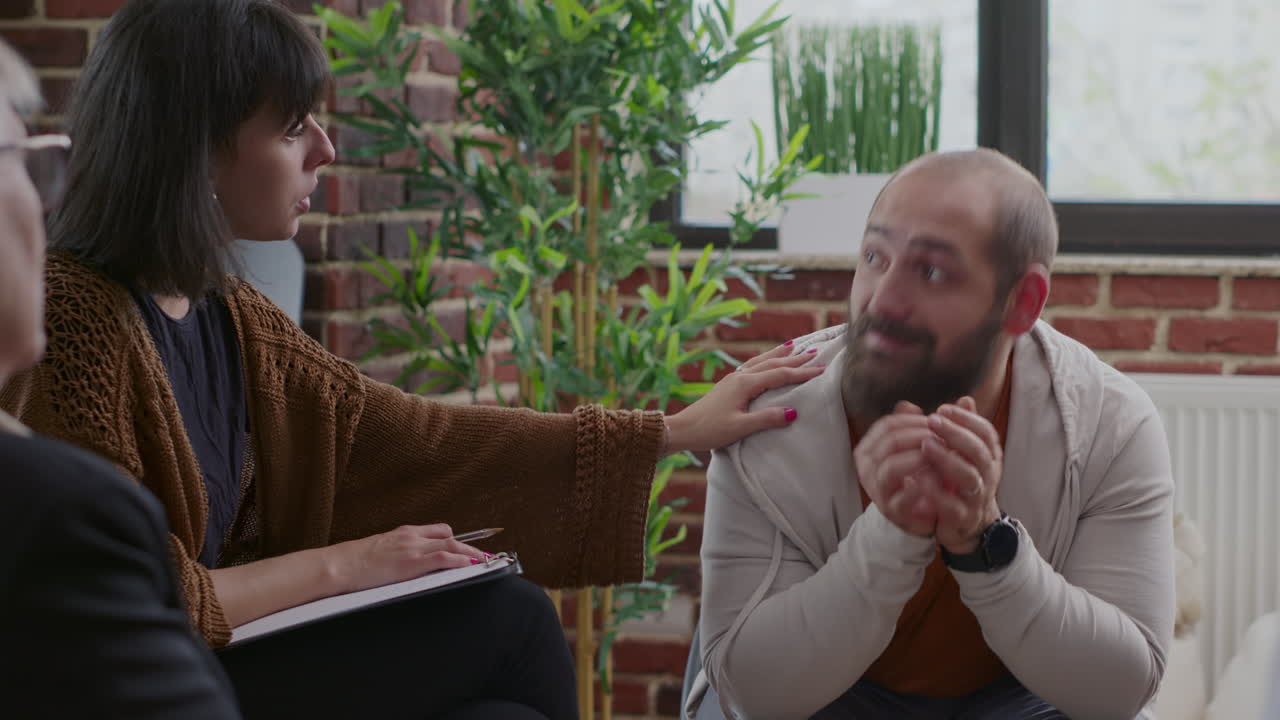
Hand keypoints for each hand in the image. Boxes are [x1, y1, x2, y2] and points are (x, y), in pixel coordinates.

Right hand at [327, 524, 486, 593]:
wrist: (338, 565)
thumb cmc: (352, 563)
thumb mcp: (379, 553)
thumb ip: (395, 555)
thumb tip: (403, 566)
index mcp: (403, 533)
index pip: (437, 531)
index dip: (455, 540)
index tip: (468, 549)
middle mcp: (411, 536)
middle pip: (449, 536)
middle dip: (469, 547)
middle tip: (485, 556)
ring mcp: (412, 548)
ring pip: (451, 544)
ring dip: (470, 553)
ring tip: (485, 562)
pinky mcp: (411, 562)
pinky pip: (443, 558)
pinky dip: (460, 560)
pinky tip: (470, 567)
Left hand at [663, 341, 823, 452]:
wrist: (683, 429)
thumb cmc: (710, 430)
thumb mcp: (740, 427)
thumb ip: (767, 419)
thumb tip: (793, 411)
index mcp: (745, 384)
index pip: (780, 375)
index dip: (802, 373)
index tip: (822, 368)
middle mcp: (740, 376)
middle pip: (772, 363)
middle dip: (794, 359)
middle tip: (814, 353)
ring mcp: (732, 379)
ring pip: (761, 361)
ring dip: (779, 354)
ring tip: (793, 346)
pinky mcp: (727, 385)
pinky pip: (752, 366)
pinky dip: (765, 360)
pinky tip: (765, 361)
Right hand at [853, 401, 940, 536]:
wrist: (918, 514)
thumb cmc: (916, 474)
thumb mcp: (913, 447)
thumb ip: (911, 425)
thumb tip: (909, 406)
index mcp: (869, 448)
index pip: (887, 425)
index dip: (914, 420)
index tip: (937, 421)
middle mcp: (867, 468)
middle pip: (890, 442)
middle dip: (920, 437)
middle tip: (943, 438)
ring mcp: (877, 489)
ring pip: (891, 467)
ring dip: (919, 459)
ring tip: (940, 455)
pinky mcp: (891, 510)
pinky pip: (901, 495)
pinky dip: (920, 485)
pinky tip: (936, 476)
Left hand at [921, 397, 1002, 552]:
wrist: (966, 525)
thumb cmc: (961, 483)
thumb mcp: (963, 454)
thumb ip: (962, 429)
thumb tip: (965, 399)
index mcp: (989, 457)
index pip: (986, 433)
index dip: (967, 419)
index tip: (943, 407)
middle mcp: (988, 476)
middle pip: (979, 452)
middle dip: (956, 434)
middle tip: (933, 420)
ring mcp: (977, 497)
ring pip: (969, 477)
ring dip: (947, 458)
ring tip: (926, 445)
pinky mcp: (962, 517)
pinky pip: (953, 505)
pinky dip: (937, 492)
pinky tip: (920, 478)